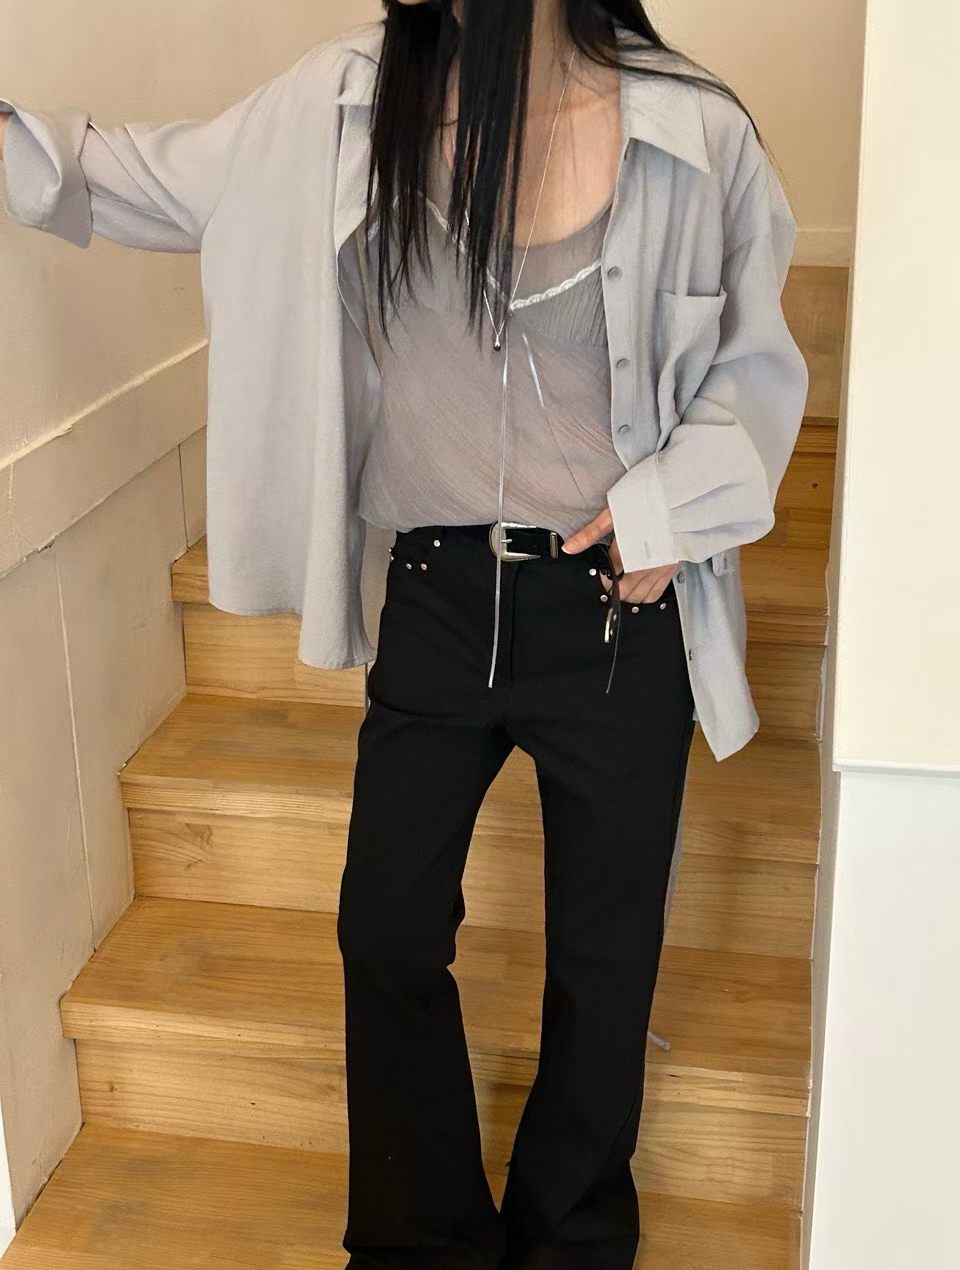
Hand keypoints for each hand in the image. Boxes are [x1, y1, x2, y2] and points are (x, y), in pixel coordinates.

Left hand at [562, 507, 680, 602]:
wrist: (678, 497)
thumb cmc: (646, 502)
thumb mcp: (613, 514)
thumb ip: (590, 534)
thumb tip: (569, 548)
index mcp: (628, 552)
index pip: (608, 576)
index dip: (601, 578)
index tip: (600, 575)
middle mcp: (644, 566)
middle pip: (623, 592)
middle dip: (612, 590)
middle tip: (608, 584)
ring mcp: (659, 570)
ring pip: (639, 598)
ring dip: (628, 596)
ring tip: (622, 588)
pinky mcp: (671, 570)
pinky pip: (656, 594)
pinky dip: (645, 596)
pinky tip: (639, 589)